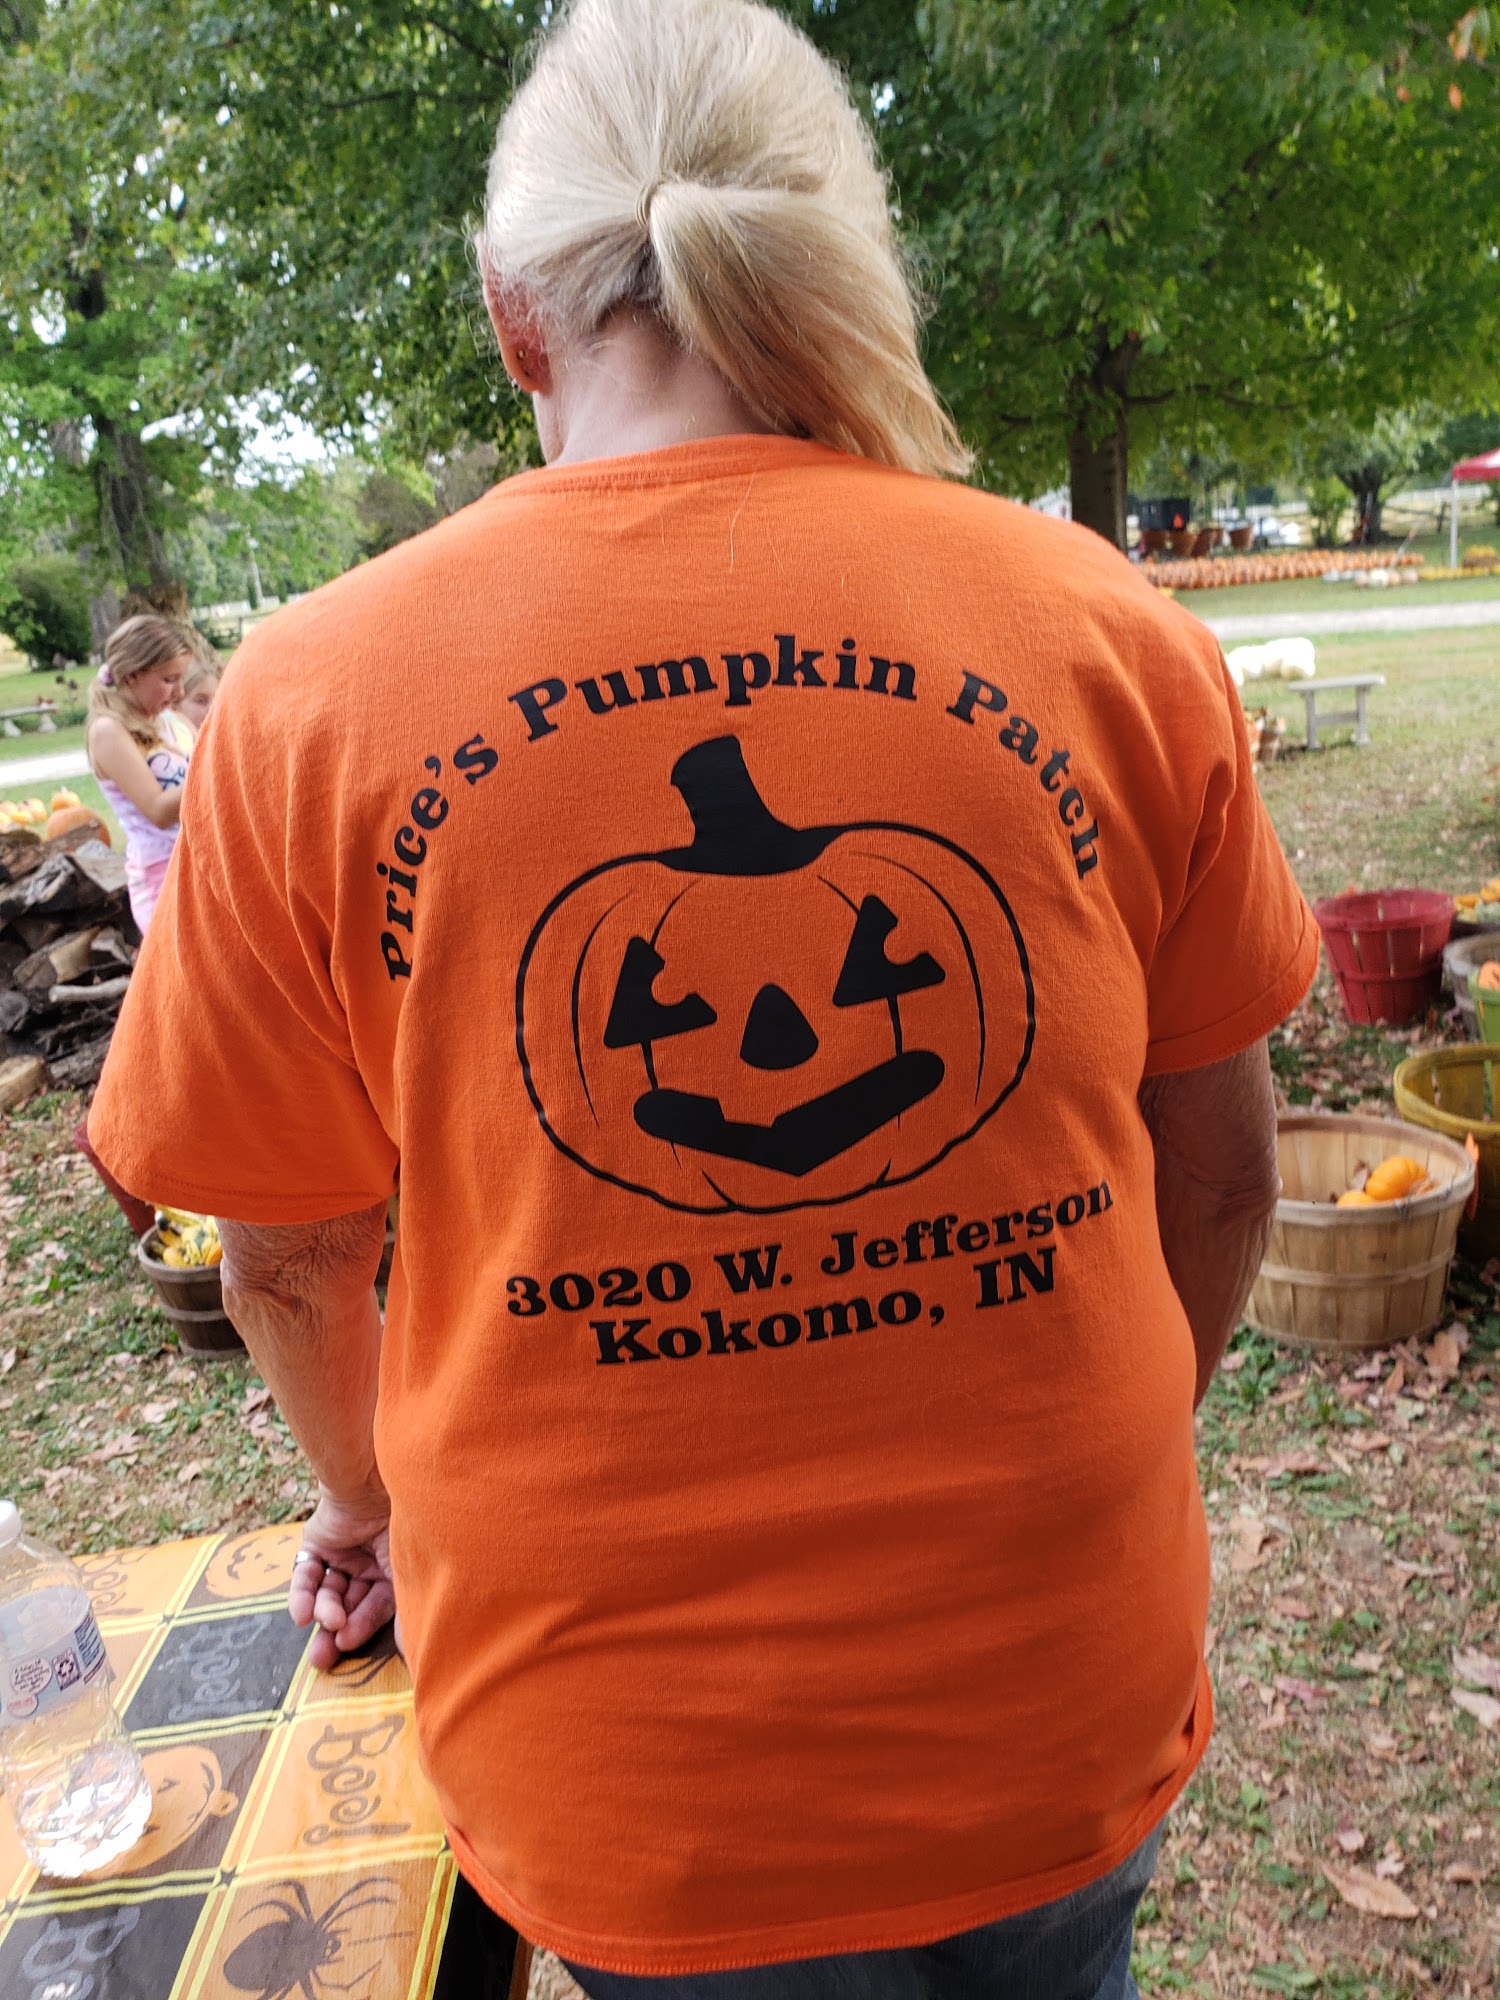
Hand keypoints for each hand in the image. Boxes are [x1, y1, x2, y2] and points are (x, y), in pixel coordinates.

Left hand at [289, 1489, 394, 1671]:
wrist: (372, 1484)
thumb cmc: (401, 1526)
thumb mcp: (406, 1572)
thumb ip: (404, 1611)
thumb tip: (412, 1653)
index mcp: (395, 1570)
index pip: (376, 1607)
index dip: (363, 1627)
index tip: (349, 1646)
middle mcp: (368, 1564)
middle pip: (348, 1604)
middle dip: (335, 1631)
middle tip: (322, 1659)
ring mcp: (343, 1553)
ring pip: (328, 1592)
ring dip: (323, 1610)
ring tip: (322, 1622)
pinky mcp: (317, 1544)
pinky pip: (306, 1574)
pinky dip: (301, 1595)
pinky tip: (300, 1615)